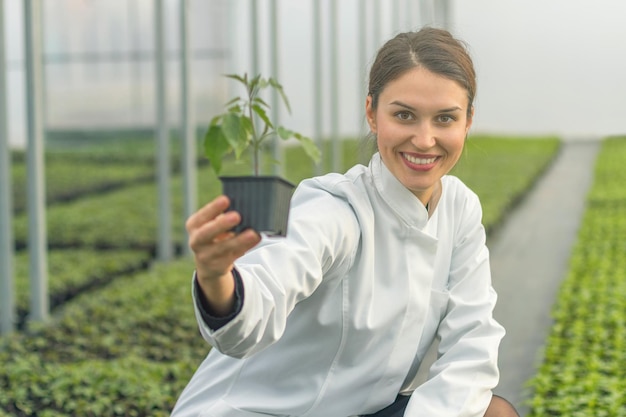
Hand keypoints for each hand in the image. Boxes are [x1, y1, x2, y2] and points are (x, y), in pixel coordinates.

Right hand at [186, 195, 260, 314]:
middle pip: (206, 233)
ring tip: (252, 233)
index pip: (201, 216)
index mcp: (194, 225)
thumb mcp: (212, 224)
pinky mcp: (219, 266)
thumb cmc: (214, 234)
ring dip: (239, 240)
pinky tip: (256, 239)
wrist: (208, 263)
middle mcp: (196, 241)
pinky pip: (234, 256)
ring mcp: (206, 256)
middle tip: (236, 216)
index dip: (213, 208)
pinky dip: (246, 247)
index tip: (226, 199)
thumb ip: (223, 216)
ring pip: (223, 248)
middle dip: (221, 224)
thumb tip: (244, 208)